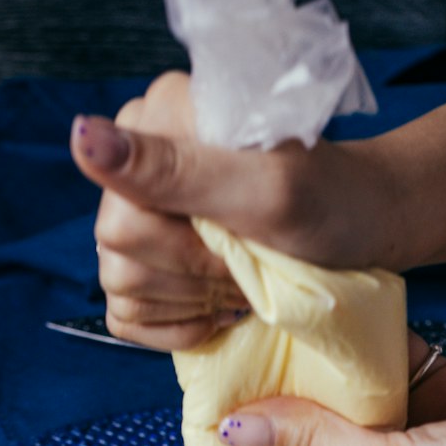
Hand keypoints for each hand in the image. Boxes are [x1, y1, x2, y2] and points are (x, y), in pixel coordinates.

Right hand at [70, 72, 397, 349]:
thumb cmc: (329, 205)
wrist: (361, 230)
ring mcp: (138, 211)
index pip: (119, 210)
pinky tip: (215, 310)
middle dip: (191, 274)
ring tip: (239, 283)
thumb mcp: (265, 190)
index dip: (184, 246)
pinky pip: (122, 315)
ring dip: (188, 299)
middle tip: (247, 264)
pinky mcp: (147, 262)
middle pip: (115, 248)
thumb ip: (175, 168)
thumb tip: (84, 138)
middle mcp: (136, 157)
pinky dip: (174, 326)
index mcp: (156, 119)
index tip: (241, 239)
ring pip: (117, 281)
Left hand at [216, 337, 445, 445]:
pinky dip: (368, 343)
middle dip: (276, 407)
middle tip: (226, 354)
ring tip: (265, 320)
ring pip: (346, 400)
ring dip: (317, 367)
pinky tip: (330, 309)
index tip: (207, 422)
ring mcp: (410, 442)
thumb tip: (236, 430)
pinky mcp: (444, 396)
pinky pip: (392, 366)